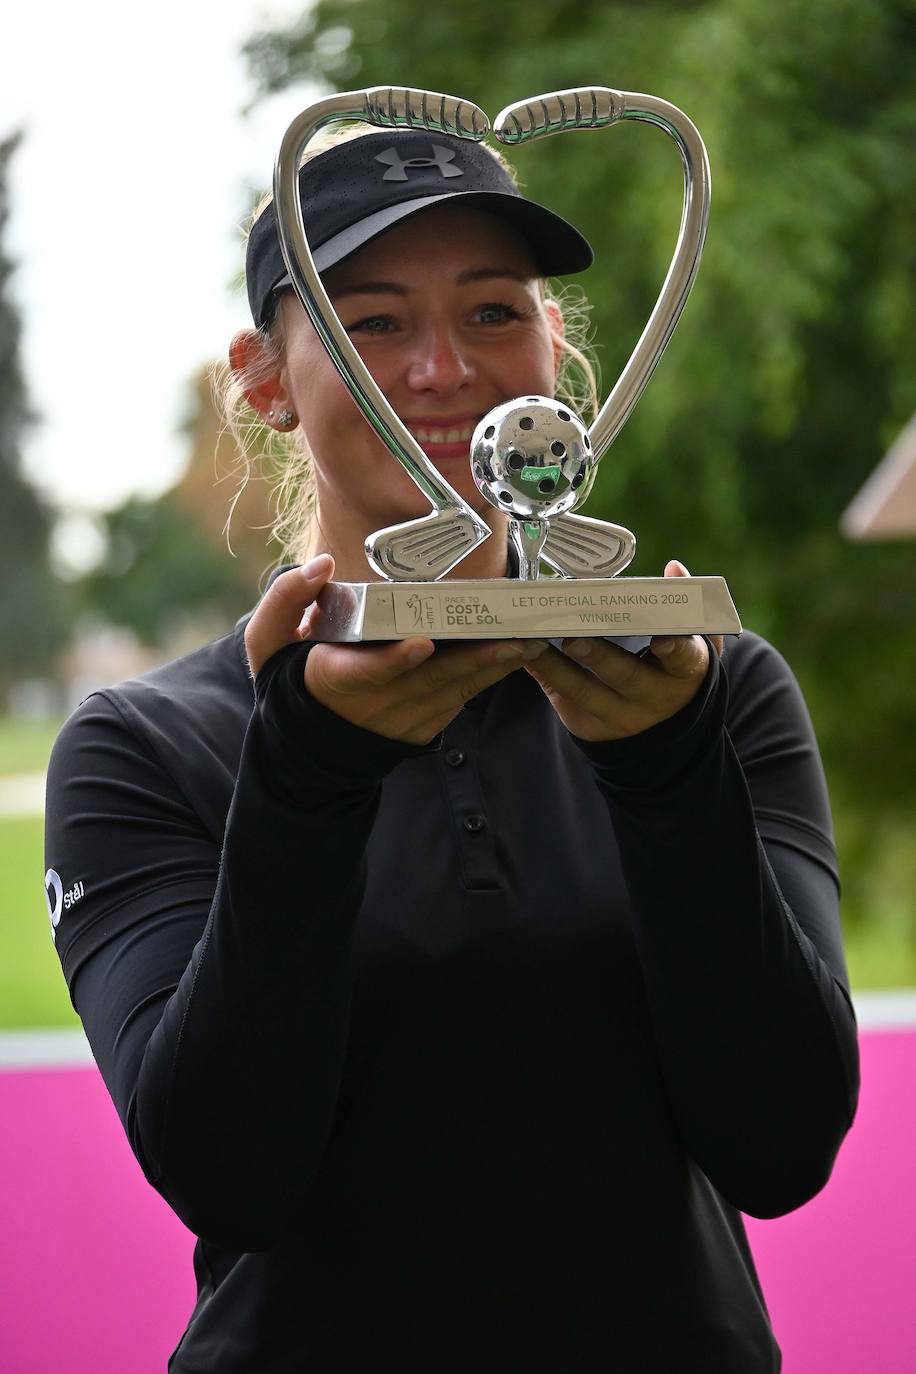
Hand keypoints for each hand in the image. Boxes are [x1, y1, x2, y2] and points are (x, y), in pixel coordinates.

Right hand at [245, 558, 547, 745]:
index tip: (421, 643)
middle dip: (471, 660)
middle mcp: (370, 707)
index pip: (364, 672)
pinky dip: (485, 679)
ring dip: (491, 669)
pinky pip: (457, 703)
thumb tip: (321, 565)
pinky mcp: (421, 730)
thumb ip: (286, 599)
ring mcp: (399, 723)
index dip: (394, 661)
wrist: (304, 742)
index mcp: (331, 679)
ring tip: (527, 642)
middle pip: (427, 682)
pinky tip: (515, 656)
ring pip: (451, 694)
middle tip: (512, 636)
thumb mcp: (267, 641)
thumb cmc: (289, 677)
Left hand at [523, 560, 722, 742]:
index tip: (661, 636)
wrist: (659, 726)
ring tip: (532, 644)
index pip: (684, 658)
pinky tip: (522, 652)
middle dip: (600, 657)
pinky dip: (541, 674)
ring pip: (586, 693)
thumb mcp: (690, 643)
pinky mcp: (590, 724)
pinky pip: (561, 699)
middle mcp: (653, 698)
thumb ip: (686, 607)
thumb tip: (675, 569)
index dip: (674, 647)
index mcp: (684, 673)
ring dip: (556, 668)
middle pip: (626, 678)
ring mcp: (620, 716)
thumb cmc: (672, 668)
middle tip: (574, 636)